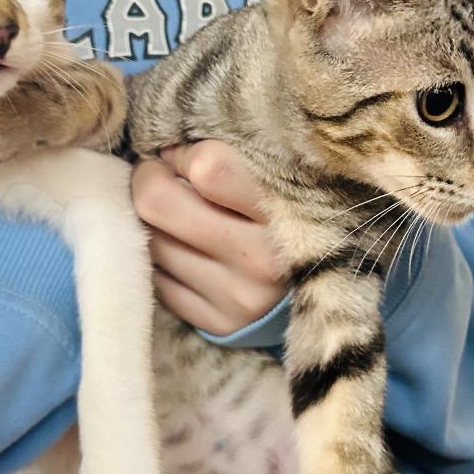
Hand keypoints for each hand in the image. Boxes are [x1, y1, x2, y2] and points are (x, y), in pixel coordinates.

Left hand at [131, 140, 287, 335]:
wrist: (325, 289)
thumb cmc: (289, 217)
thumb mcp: (280, 180)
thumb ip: (233, 158)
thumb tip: (164, 149)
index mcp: (284, 211)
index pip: (208, 166)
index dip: (184, 153)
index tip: (186, 156)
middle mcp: (262, 260)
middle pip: (157, 202)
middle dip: (148, 179)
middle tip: (158, 176)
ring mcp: (237, 297)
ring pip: (150, 241)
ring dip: (153, 223)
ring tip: (176, 217)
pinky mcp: (218, 324)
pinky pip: (156, 280)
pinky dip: (161, 261)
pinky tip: (182, 251)